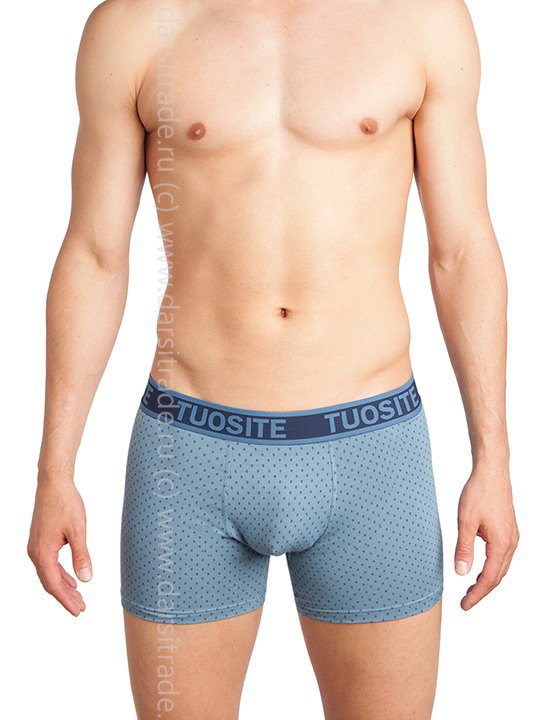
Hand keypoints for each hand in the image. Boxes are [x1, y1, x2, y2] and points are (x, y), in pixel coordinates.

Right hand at [27, 477, 91, 615]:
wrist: (53, 483)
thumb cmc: (66, 503)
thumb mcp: (78, 531)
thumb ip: (81, 556)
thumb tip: (86, 579)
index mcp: (43, 553)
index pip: (54, 584)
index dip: (66, 600)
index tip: (78, 611)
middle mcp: (35, 552)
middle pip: (50, 582)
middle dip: (66, 596)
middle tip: (81, 608)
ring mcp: (36, 546)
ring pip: (49, 573)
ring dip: (63, 586)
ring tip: (78, 597)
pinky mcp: (40, 540)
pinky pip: (49, 563)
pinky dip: (60, 573)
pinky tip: (71, 578)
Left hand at [455, 463, 518, 609]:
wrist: (492, 472)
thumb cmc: (479, 493)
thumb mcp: (465, 521)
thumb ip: (463, 548)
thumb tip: (461, 573)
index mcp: (501, 544)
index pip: (489, 579)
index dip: (477, 595)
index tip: (465, 605)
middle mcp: (511, 543)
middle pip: (498, 576)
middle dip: (482, 591)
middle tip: (466, 601)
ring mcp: (512, 536)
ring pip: (501, 567)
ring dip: (488, 579)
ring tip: (471, 588)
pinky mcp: (509, 530)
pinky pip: (502, 556)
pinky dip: (492, 567)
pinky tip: (481, 567)